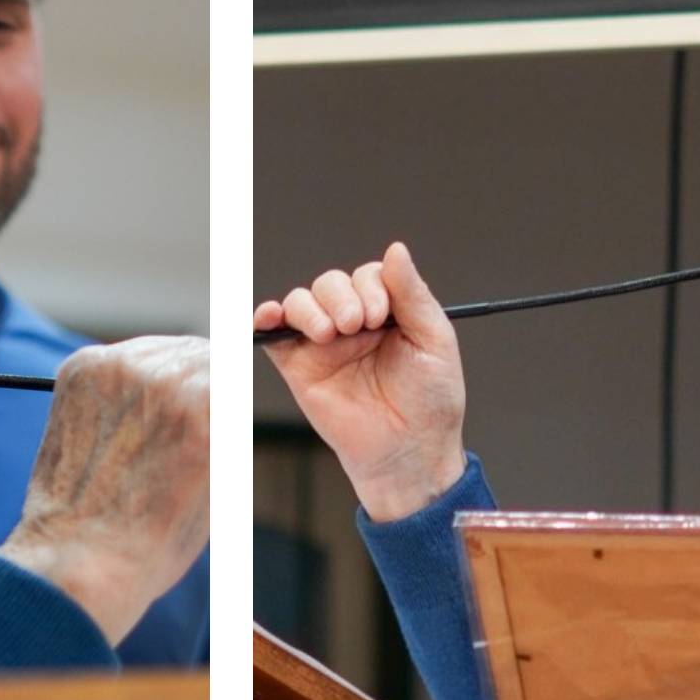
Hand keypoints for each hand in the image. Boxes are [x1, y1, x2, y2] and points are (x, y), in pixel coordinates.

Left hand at [0, 334, 209, 645]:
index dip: (223, 386)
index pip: (231, 361)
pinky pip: (114, 360)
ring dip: (155, 377)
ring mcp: (116, 368)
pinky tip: (113, 424)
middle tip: (175, 423)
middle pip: (195, 351)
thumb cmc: (153, 539)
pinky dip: (118, 382)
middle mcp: (163, 376)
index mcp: (209, 403)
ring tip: (141, 433)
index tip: (215, 403)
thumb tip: (219, 391)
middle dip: (193, 379)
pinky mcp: (78, 371)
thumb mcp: (219, 482)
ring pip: (154, 351)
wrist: (80, 559)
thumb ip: (223, 425)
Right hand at [252, 240, 468, 520]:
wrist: (408, 451)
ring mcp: (324, 345)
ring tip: (331, 334)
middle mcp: (354, 324)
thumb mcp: (433, 339)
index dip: (372, 286)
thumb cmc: (430, 401)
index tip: (383, 317)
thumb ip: (412, 293)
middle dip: (343, 297)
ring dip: (312, 308)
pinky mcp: (299, 368)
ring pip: (302, 301)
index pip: (369, 276)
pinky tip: (271, 316)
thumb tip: (396, 248)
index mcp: (389, 312)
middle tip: (359, 326)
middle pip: (331, 282)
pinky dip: (266, 319)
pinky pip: (274, 335)